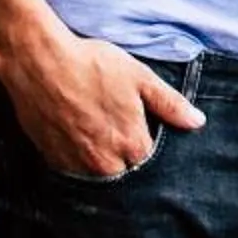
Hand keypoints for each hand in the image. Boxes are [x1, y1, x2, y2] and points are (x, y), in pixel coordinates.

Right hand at [0, 0, 205, 176]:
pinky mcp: (51, 160)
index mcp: (132, 145)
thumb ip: (170, 104)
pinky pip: (72, 170)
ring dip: (100, 161)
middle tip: (115, 129)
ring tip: (95, 131)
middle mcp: (105, 164)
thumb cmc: (92, 66)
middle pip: (124, 172)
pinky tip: (76, 135)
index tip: (142, 129)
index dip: (147, 144)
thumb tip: (197, 122)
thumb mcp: (140, 78)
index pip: (150, 161)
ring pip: (97, 174)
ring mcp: (76, 165)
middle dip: (125, 158)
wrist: (39, 62)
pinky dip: (77, 158)